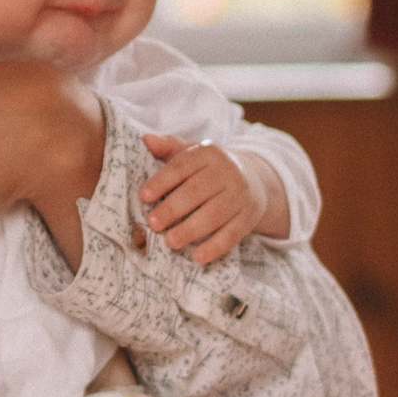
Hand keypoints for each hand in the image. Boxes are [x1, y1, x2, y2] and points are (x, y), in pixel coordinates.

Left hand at [139, 135, 267, 262]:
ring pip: (215, 214)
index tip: (143, 196)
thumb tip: (146, 139)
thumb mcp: (192, 152)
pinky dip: (215, 247)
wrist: (253, 178)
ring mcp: (241, 195)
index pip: (182, 166)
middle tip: (153, 224)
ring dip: (191, 229)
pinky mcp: (249, 217)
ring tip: (170, 242)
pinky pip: (232, 234)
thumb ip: (169, 146)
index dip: (162, 181)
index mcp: (209, 153)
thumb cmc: (211, 167)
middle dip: (173, 209)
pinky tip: (198, 257)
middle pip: (197, 191)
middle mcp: (228, 172)